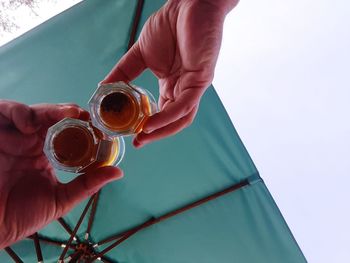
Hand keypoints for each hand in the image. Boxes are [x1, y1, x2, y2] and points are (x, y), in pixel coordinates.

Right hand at [0, 100, 122, 248]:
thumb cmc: (20, 216)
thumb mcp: (60, 200)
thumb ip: (87, 185)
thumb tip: (118, 172)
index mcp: (48, 155)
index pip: (68, 133)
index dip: (83, 126)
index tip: (100, 126)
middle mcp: (31, 142)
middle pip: (53, 118)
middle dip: (70, 113)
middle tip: (86, 115)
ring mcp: (13, 137)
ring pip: (34, 111)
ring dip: (51, 109)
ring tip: (67, 114)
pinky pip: (4, 112)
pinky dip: (19, 112)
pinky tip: (29, 125)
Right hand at [102, 0, 237, 147]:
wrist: (187, 4)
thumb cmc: (169, 26)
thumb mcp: (140, 55)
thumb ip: (124, 72)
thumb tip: (102, 87)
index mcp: (172, 85)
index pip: (162, 113)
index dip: (148, 127)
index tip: (131, 136)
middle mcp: (183, 89)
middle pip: (173, 121)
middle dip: (155, 134)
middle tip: (138, 143)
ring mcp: (194, 86)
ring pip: (181, 118)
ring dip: (162, 131)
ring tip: (143, 137)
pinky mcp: (201, 79)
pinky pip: (184, 104)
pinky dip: (167, 116)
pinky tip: (151, 123)